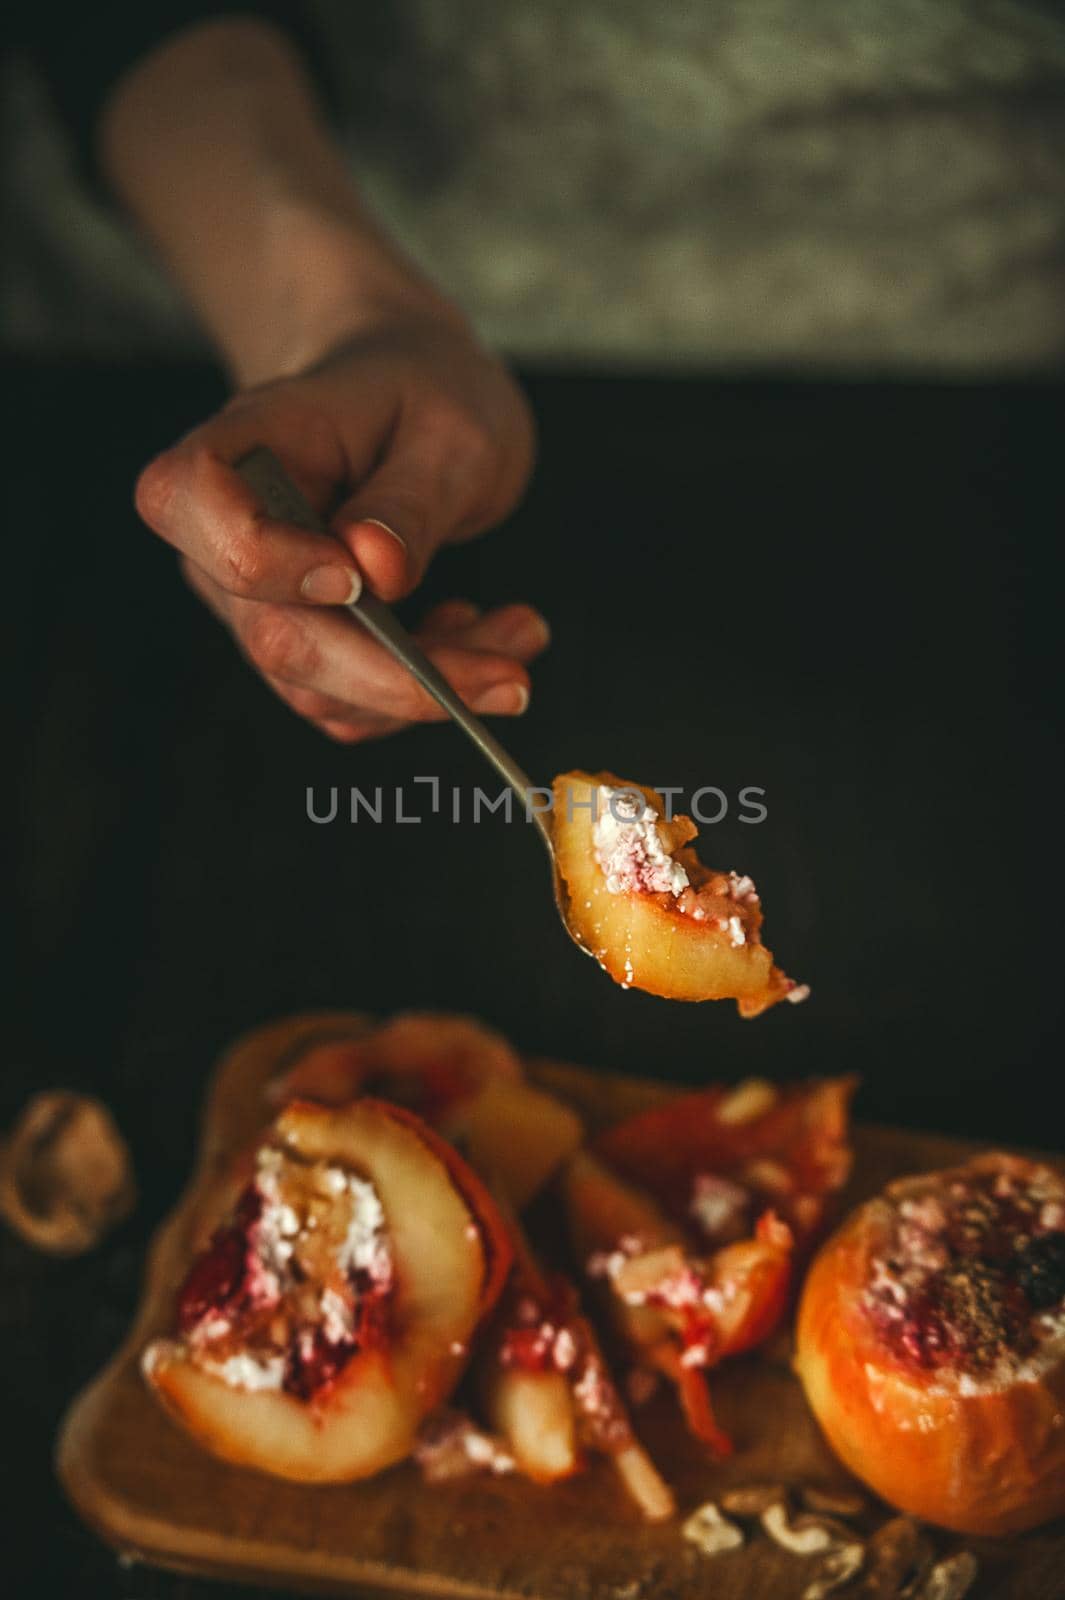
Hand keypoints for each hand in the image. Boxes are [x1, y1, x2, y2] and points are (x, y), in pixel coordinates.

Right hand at [135, 317, 542, 741]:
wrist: (412, 398)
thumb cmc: (423, 392)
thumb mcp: (449, 427)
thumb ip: (411, 499)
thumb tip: (377, 572)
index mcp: (242, 445)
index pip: (191, 504)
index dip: (265, 559)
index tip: (357, 577)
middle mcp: (225, 534)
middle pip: (276, 636)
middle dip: (400, 674)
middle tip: (512, 675)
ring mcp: (255, 601)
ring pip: (322, 690)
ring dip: (432, 686)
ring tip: (519, 632)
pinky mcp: (298, 643)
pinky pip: (350, 701)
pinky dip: (425, 690)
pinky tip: (478, 635)